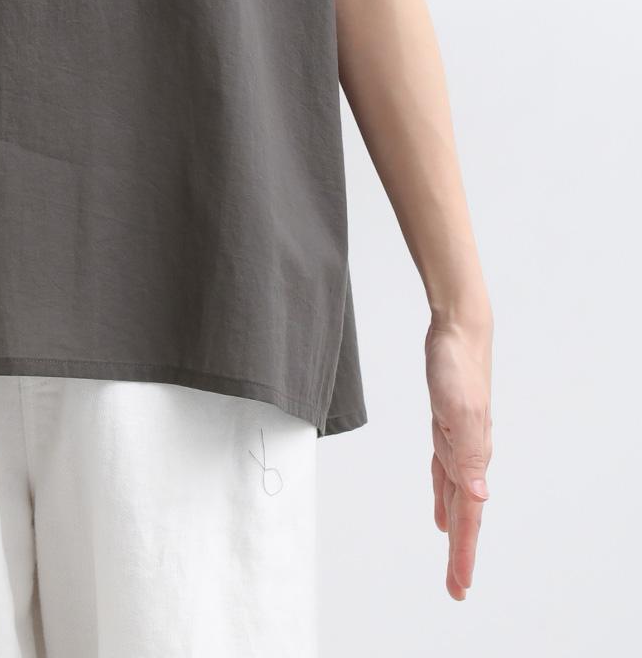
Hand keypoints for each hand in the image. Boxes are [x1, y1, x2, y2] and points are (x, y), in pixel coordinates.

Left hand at [424, 312, 493, 599]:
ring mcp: (459, 442)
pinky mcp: (447, 428)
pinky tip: (440, 514)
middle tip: (456, 590)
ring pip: (456, 498)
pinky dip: (443, 498)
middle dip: (461, 553)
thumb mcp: (459, 409)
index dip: (464, 552)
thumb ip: (469, 453)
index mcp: (472, 456)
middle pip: (464, 515)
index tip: (459, 585)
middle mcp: (468, 455)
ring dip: (455, 530)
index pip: (468, 515)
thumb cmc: (457, 365)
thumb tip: (478, 497)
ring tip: (454, 561)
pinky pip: (445, 475)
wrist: (458, 330)